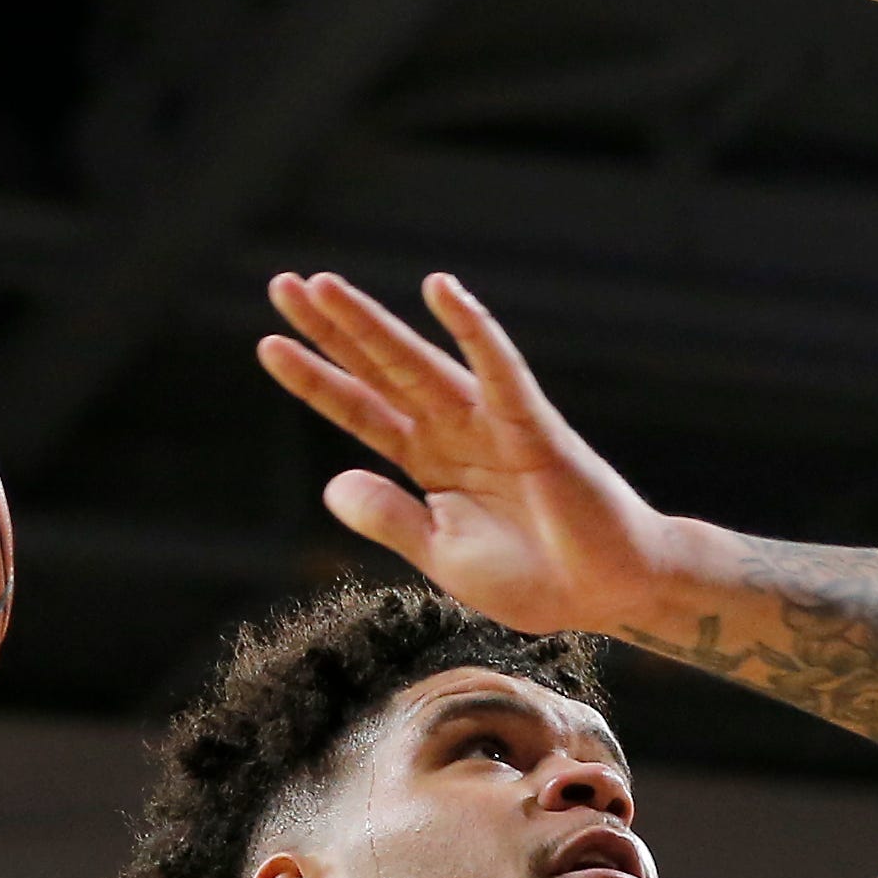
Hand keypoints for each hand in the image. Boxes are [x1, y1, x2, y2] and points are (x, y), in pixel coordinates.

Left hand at [256, 270, 679, 634]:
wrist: (609, 592)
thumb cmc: (537, 577)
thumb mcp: (442, 556)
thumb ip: (390, 519)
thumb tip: (332, 483)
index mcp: (431, 465)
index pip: (361, 411)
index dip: (316, 380)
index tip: (268, 344)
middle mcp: (454, 433)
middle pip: (380, 372)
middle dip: (332, 330)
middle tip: (282, 285)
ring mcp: (492, 424)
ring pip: (422, 364)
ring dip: (375, 325)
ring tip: (324, 287)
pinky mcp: (533, 426)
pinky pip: (499, 370)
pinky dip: (474, 330)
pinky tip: (443, 292)